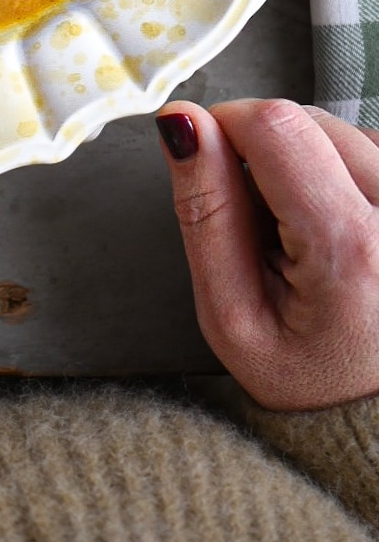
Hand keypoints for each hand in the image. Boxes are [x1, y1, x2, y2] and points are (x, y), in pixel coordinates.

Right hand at [157, 98, 378, 411]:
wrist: (374, 420)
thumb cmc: (306, 376)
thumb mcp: (230, 314)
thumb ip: (205, 212)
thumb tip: (182, 122)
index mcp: (350, 246)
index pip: (276, 125)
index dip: (227, 127)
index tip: (211, 165)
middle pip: (312, 122)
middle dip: (269, 152)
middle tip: (262, 224)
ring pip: (346, 131)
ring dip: (311, 162)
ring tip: (303, 233)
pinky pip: (373, 151)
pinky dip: (344, 173)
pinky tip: (337, 226)